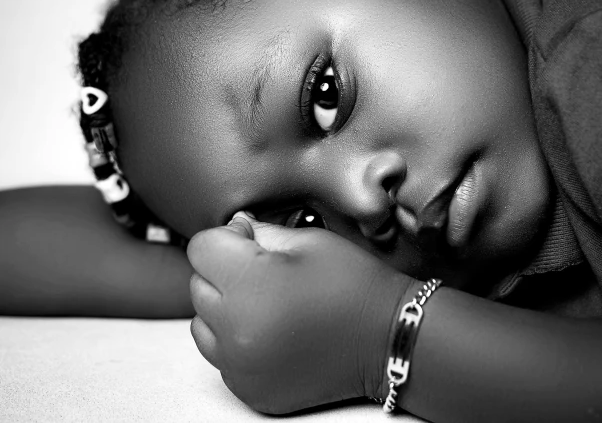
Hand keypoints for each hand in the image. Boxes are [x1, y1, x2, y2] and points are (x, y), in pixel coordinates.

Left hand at [187, 212, 414, 413]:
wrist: (387, 338)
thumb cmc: (354, 284)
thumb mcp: (309, 240)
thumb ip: (261, 231)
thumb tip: (233, 229)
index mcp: (251, 285)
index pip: (201, 248)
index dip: (226, 238)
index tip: (250, 240)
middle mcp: (237, 330)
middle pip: (198, 285)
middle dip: (225, 272)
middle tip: (266, 272)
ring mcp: (240, 366)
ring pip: (202, 323)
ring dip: (225, 308)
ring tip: (267, 303)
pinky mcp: (248, 389)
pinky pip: (220, 356)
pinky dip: (236, 341)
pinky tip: (272, 330)